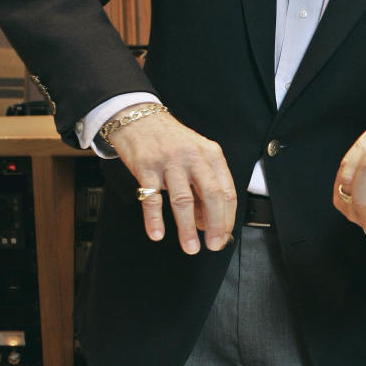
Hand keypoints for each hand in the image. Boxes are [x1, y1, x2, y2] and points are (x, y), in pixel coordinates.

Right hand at [106, 105, 236, 254]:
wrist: (138, 118)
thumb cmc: (170, 141)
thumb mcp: (195, 157)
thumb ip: (203, 187)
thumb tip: (209, 222)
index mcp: (211, 154)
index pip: (227, 190)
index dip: (227, 217)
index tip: (224, 235)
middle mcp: (193, 156)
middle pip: (211, 195)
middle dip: (215, 224)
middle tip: (213, 245)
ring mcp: (170, 161)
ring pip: (183, 199)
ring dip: (187, 228)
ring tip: (190, 247)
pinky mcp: (146, 167)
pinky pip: (152, 198)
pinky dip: (155, 219)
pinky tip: (157, 234)